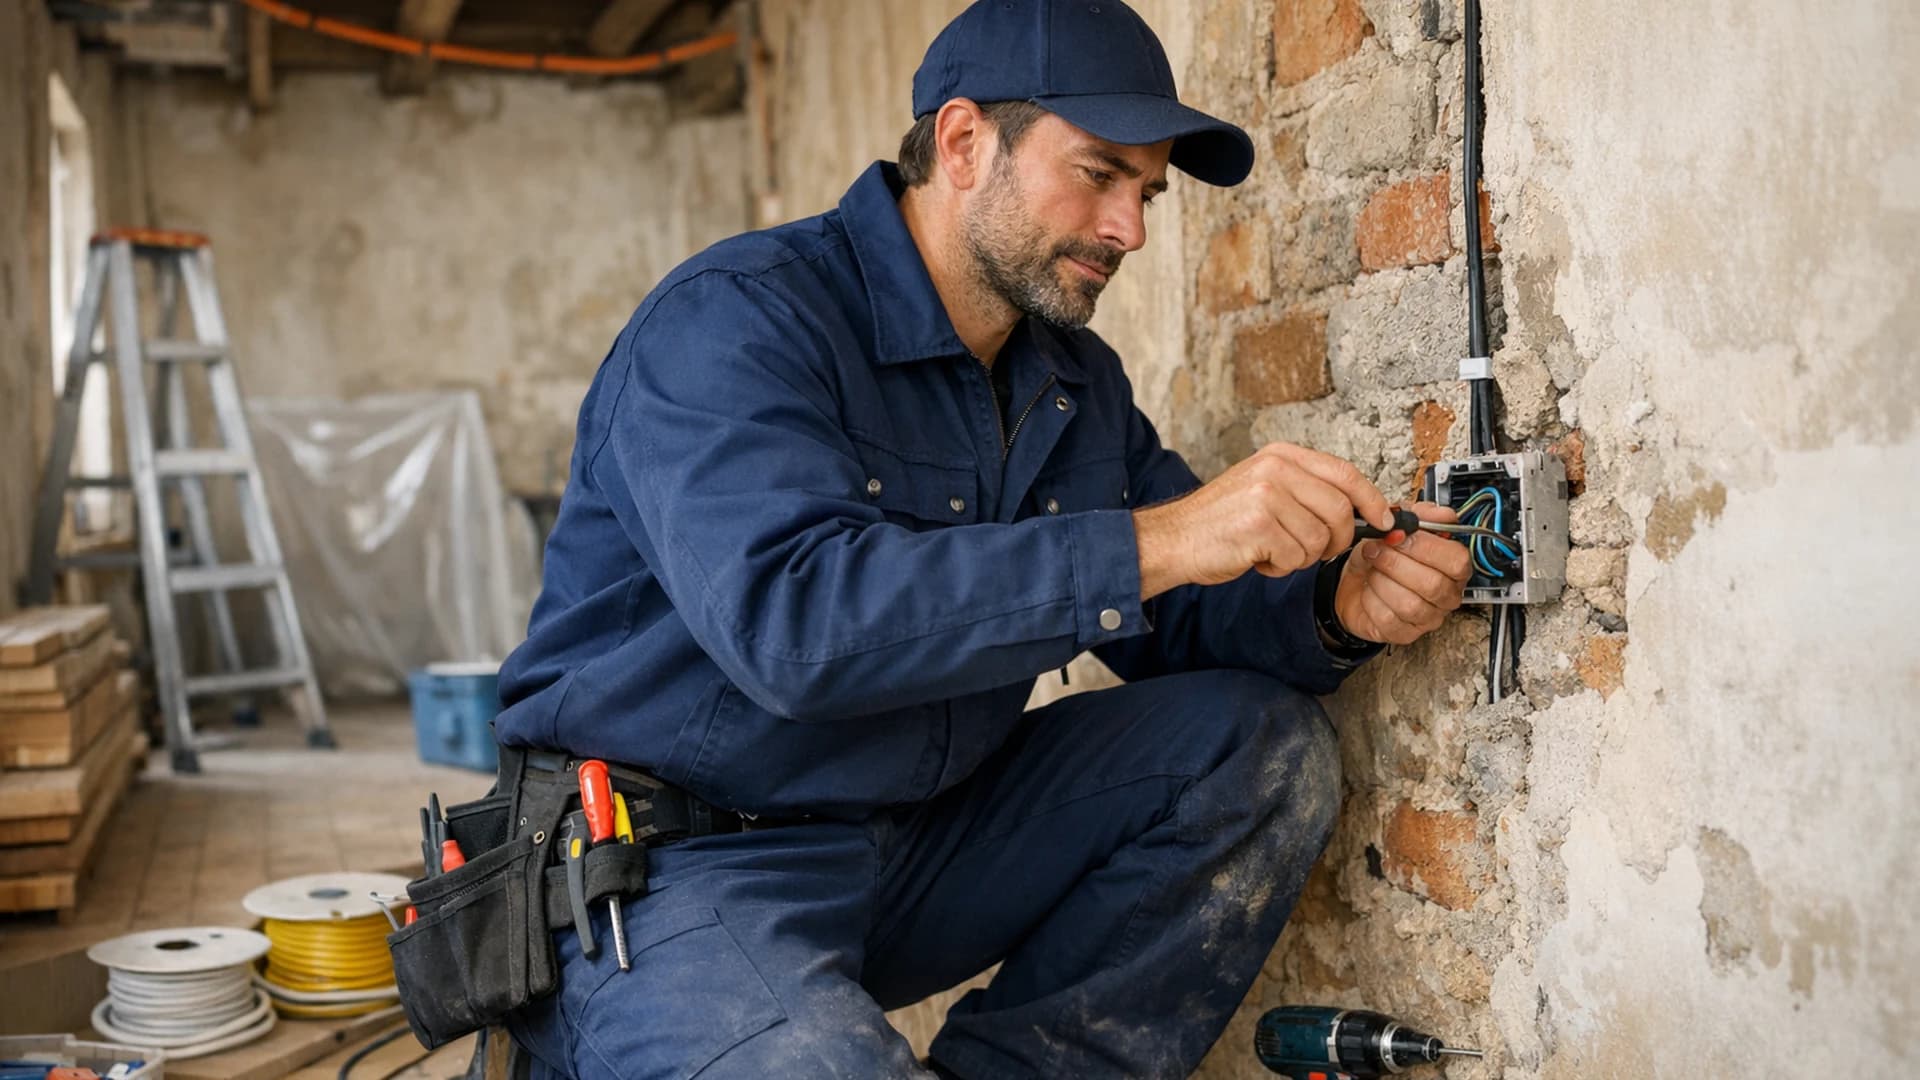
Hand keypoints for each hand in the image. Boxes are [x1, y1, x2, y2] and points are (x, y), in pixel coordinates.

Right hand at [1134, 443, 1392, 600]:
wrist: (1173, 539)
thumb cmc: (1220, 521)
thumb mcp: (1265, 489)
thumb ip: (1308, 491)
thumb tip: (1365, 511)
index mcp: (1280, 455)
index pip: (1344, 473)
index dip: (1371, 500)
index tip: (1384, 520)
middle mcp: (1275, 469)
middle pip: (1340, 510)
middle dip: (1337, 540)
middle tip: (1315, 550)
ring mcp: (1266, 495)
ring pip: (1320, 539)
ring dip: (1301, 556)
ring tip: (1272, 550)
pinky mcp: (1258, 525)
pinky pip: (1296, 557)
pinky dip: (1281, 567)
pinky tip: (1257, 558)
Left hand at [1332, 502, 1472, 645]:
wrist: (1352, 581)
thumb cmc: (1380, 556)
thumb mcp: (1395, 527)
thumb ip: (1419, 516)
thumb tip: (1440, 514)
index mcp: (1453, 567)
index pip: (1457, 560)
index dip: (1426, 547)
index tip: (1399, 535)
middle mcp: (1446, 595)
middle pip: (1433, 584)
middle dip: (1397, 563)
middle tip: (1377, 549)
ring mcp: (1427, 617)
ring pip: (1410, 604)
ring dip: (1382, 580)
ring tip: (1372, 568)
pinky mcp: (1404, 633)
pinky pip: (1389, 619)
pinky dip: (1371, 600)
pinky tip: (1369, 589)